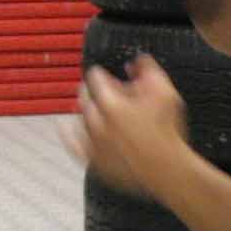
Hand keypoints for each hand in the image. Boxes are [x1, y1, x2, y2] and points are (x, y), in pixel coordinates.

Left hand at [67, 54, 189, 191]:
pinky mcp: (93, 159)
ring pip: (79, 118)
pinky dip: (67, 134)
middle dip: (93, 91)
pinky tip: (64, 128)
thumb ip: (147, 70)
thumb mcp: (164, 92)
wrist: (166, 169)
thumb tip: (136, 62)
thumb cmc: (166, 133)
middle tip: (104, 91)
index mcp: (110, 101)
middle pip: (86, 97)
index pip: (95, 78)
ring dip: (85, 110)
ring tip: (94, 108)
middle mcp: (96, 121)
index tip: (106, 75)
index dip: (102, 74)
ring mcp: (93, 141)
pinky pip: (72, 144)